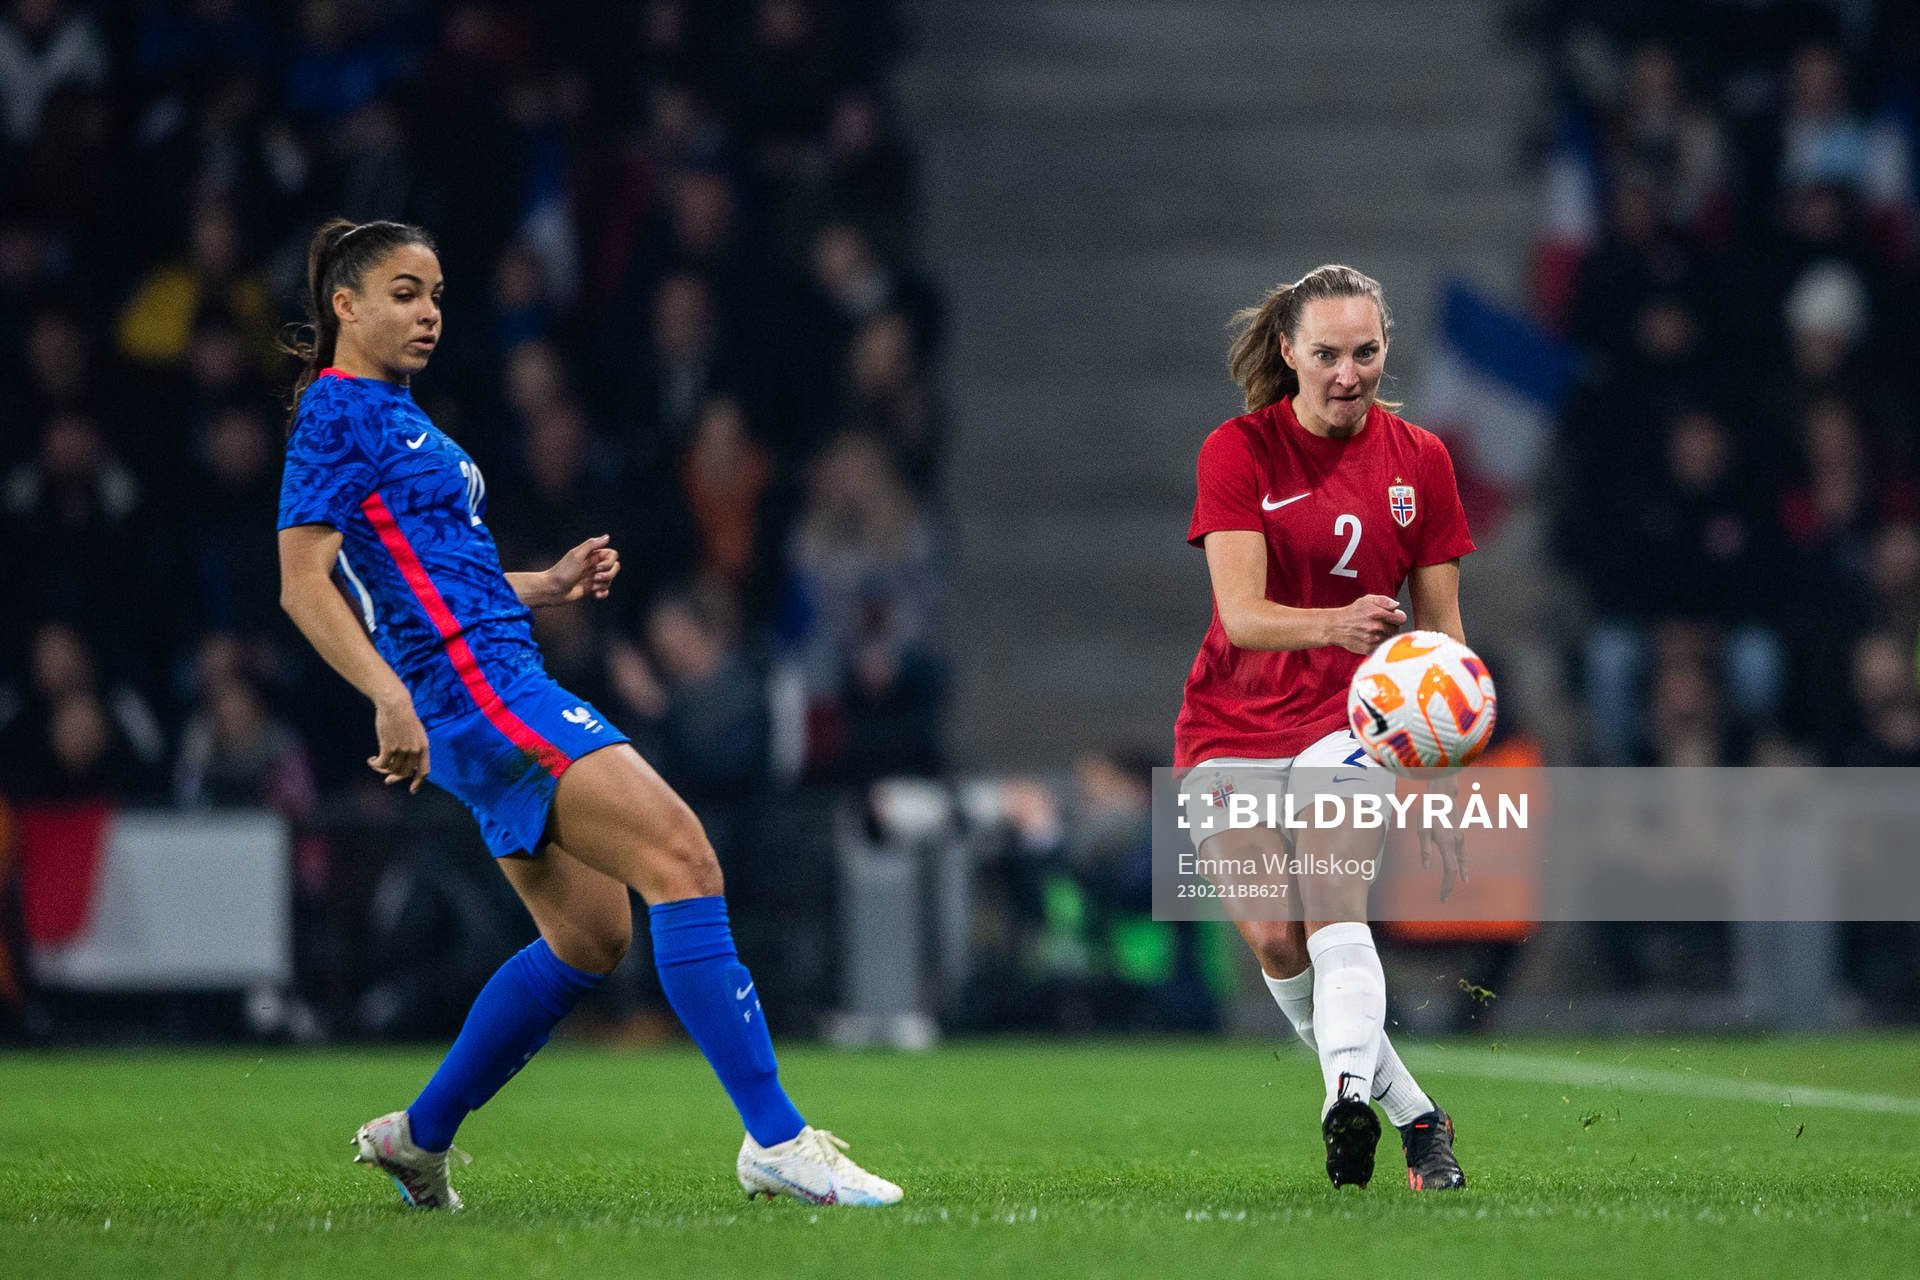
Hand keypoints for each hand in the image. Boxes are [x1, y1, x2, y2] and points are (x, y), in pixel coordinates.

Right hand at [368, 693, 430, 792]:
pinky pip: (381, 764)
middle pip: (405, 773)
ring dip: (382, 769)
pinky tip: (371, 759)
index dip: (418, 782)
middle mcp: (415, 750)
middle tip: (388, 780)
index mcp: (424, 747)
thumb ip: (414, 748)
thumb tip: (405, 766)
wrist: (396, 704)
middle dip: (395, 778)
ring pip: (391, 769)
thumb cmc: (404, 718)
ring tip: (376, 762)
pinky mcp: (389, 747)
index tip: (412, 790)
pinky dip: (374, 764)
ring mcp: (402, 749)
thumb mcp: (415, 733)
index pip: (424, 770)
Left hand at [547, 534, 620, 603]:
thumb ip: (592, 545)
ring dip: (603, 584)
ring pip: (610, 580)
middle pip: (615, 567)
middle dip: (608, 574)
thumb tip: (607, 537)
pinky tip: (595, 595)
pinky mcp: (591, 589)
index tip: (598, 566)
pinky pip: (605, 591)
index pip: (612, 555)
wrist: (552, 590)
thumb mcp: (576, 555)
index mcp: (592, 555)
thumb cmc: (563, 572)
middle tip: (595, 577)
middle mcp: (594, 565)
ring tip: (591, 587)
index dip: (609, 562)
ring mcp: (593, 578)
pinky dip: (603, 593)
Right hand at [1325, 594, 1405, 653]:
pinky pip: (1381, 646)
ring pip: (1389, 638)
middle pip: (1396, 629)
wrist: (1336, 626)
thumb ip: (1384, 600)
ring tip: (1373, 630)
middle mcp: (1377, 627)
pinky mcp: (1369, 649)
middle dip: (1390, 625)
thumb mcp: (1367, 600)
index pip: (1401, 618)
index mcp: (1379, 613)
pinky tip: (1370, 637)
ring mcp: (1374, 639)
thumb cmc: (1352, 612)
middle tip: (1380, 623)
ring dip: (1384, 635)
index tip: (1392, 616)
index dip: (1398, 616)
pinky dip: (1378, 643)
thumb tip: (1396, 605)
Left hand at [1418, 773, 1467, 900]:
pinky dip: (1463, 867)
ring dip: (1455, 878)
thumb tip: (1427, 867)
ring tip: (1449, 890)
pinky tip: (1463, 874)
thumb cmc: (1429, 811)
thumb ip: (1425, 849)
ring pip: (1461, 863)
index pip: (1450, 870)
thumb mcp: (1422, 829)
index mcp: (1447, 842)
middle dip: (1449, 886)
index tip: (1443, 897)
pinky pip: (1463, 855)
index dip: (1447, 885)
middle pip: (1455, 870)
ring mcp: (1461, 839)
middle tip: (1443, 899)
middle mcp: (1457, 843)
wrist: (1443, 796)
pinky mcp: (1460, 835)